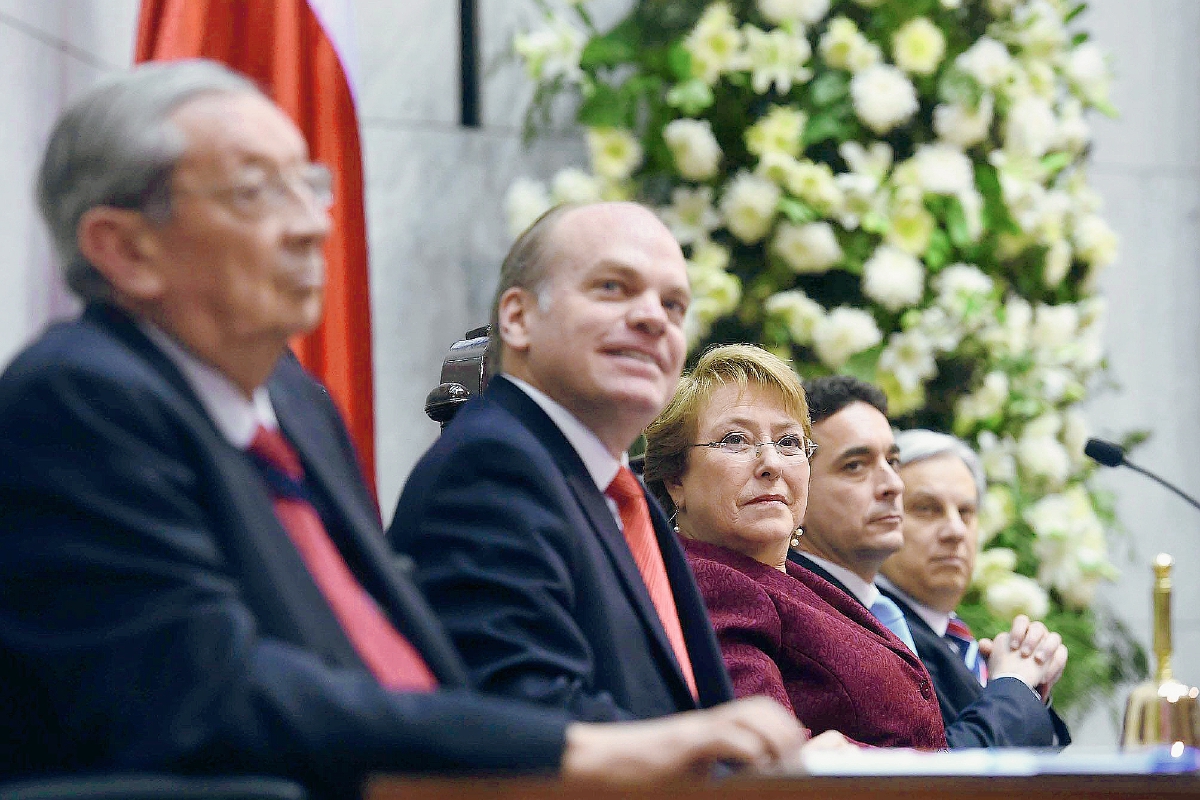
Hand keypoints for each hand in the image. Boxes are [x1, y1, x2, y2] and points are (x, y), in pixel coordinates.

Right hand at [561, 696, 807, 782]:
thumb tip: (753, 767)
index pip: (761, 711)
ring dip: (773, 739)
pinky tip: (753, 766)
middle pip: (762, 709)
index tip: (799, 753)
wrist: (600, 763)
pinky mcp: (682, 744)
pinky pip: (724, 737)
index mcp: (711, 729)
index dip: (786, 728)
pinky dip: (747, 749)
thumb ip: (722, 766)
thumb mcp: (690, 771)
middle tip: (792, 763)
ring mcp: (694, 730)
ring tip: (777, 765)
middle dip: (787, 734)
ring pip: (750, 716)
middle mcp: (706, 723)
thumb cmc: (643, 774)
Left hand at [986, 618, 1067, 698]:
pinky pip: (1062, 655)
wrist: (1020, 681)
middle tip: (1024, 654)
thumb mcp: (996, 660)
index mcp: (1022, 630)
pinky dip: (1054, 664)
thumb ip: (989, 651)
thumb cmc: (1008, 665)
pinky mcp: (1059, 656)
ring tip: (1037, 662)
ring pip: (1055, 638)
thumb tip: (983, 644)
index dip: (1018, 631)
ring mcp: (1050, 643)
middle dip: (1032, 640)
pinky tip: (1044, 676)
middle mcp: (1038, 633)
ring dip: (1047, 649)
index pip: (1021, 620)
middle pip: (1038, 627)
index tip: (1013, 646)